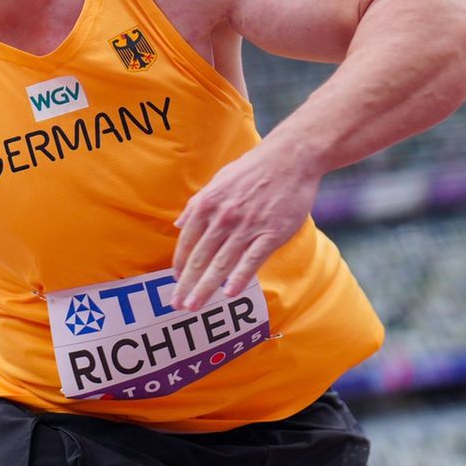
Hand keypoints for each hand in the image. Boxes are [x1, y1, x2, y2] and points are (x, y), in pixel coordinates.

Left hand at [170, 144, 319, 310]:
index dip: (180, 264)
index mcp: (207, 204)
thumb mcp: (218, 181)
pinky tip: (229, 293)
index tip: (175, 281)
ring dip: (206, 288)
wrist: (290, 158)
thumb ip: (197, 205)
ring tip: (194, 306)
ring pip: (222, 264)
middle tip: (177, 304)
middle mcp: (224, 217)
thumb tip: (179, 225)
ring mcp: (248, 226)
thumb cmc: (252, 169)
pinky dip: (240, 278)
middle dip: (187, 284)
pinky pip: (252, 260)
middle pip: (201, 257)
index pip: (187, 241)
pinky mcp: (272, 233)